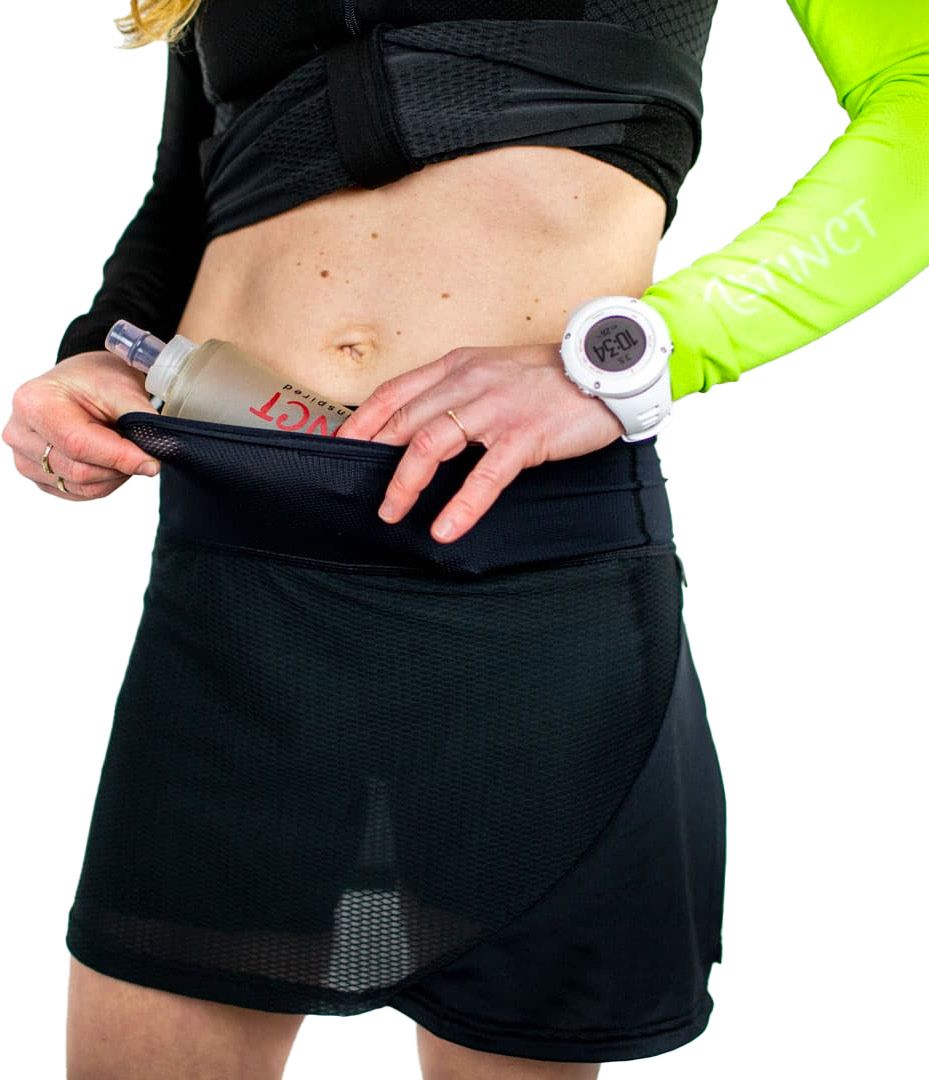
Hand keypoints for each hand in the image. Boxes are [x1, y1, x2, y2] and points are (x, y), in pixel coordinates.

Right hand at [2, 351, 161, 500]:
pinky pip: (79, 493)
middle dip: (120, 467)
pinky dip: (104, 482)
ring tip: (124, 450)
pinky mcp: (38, 477)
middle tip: (144, 452)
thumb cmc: (97, 379)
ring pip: (82, 487)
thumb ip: (140, 420)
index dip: (119, 457)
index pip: (78, 444)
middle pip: (79, 471)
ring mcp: (25, 459)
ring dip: (114, 476)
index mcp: (34, 403)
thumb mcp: (123, 388)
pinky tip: (110, 460)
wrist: (83, 383)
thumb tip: (156, 454)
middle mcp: (21, 433)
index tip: (151, 462)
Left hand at [334, 342, 623, 542]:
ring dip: (405, 483)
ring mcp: (496, 409)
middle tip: (364, 492)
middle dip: (377, 460)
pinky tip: (446, 527)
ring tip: (393, 512)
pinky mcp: (524, 436)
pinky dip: (461, 505)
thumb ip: (460, 392)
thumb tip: (426, 425)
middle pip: (405, 421)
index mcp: (459, 366)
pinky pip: (484, 475)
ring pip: (431, 444)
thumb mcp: (495, 371)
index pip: (395, 391)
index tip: (342, 444)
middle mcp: (469, 383)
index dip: (363, 419)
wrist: (608, 370)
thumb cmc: (553, 377)